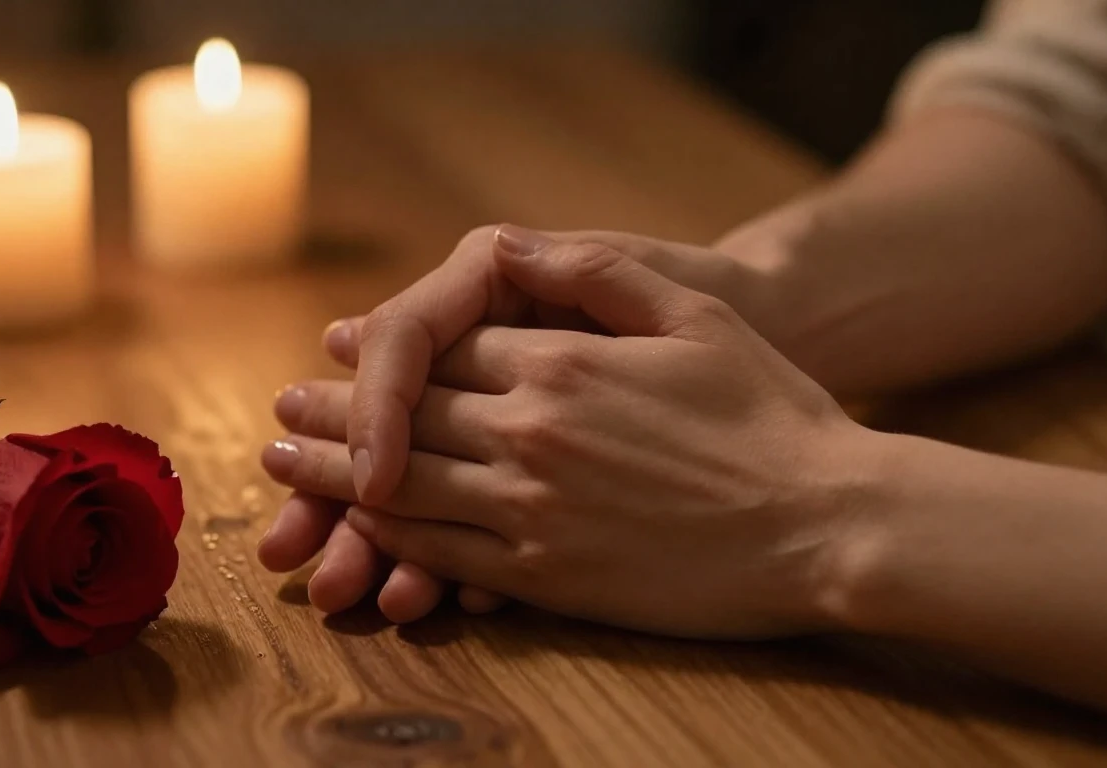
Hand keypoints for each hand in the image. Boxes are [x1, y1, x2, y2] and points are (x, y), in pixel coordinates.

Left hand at [263, 236, 870, 635]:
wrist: (826, 524)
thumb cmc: (773, 416)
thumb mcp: (694, 316)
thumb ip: (596, 273)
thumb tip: (514, 244)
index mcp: (563, 361)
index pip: (445, 349)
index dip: (381, 351)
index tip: (338, 349)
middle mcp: (532, 431)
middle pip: (404, 415)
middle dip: (331, 413)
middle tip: (280, 411)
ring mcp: (533, 507)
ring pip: (403, 486)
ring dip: (332, 476)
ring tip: (284, 467)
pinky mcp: (548, 573)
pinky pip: (447, 551)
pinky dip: (390, 536)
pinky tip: (361, 528)